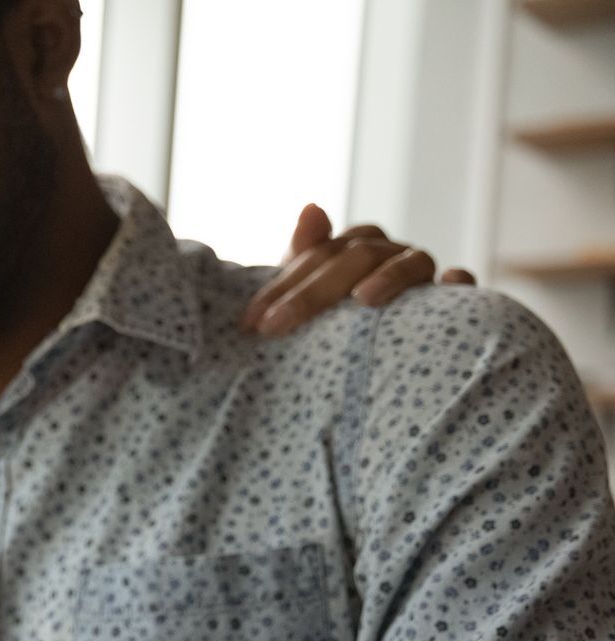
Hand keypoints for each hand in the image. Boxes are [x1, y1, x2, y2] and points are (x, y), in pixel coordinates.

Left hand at [241, 204, 476, 336]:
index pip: (322, 250)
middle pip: (359, 255)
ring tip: (362, 299)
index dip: (286, 281)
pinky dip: (458, 284)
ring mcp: (426, 276)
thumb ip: (303, 257)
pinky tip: (448, 286)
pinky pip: (463, 287)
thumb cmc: (341, 322)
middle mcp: (392, 255)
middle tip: (277, 325)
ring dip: (390, 276)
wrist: (395, 357)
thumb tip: (310, 206)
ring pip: (413, 262)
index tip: (253, 320)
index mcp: (356, 249)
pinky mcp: (457, 301)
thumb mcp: (314, 293)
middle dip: (313, 291)